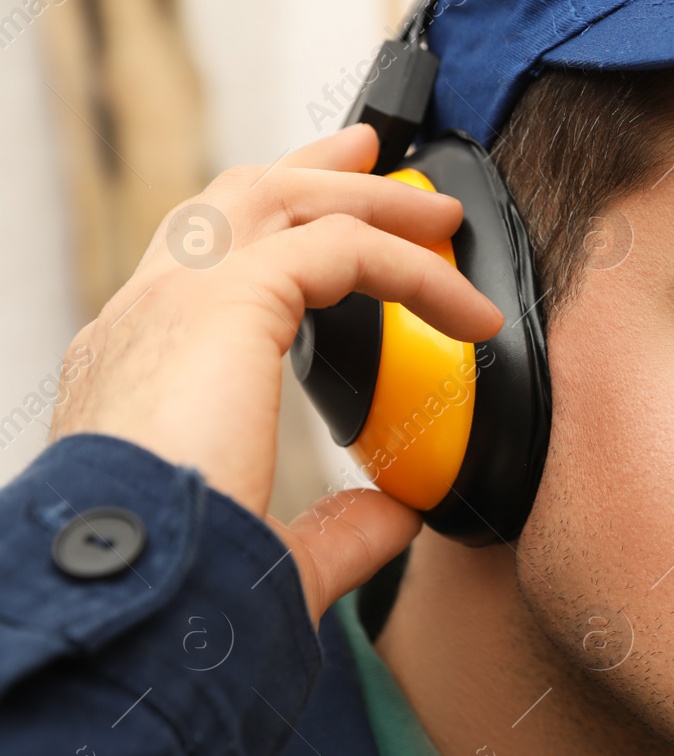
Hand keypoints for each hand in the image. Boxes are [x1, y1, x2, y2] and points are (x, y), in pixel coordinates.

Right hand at [50, 124, 502, 621]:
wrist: (124, 598)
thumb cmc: (175, 595)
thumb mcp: (271, 556)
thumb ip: (336, 532)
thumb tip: (394, 518)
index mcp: (141, 375)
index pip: (206, 272)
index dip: (274, 238)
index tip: (335, 232)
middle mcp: (146, 324)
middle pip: (234, 203)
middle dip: (313, 172)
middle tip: (374, 158)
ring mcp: (175, 303)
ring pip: (280, 198)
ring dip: (367, 196)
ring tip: (436, 214)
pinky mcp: (227, 303)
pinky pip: (342, 249)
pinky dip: (413, 269)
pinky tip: (467, 312)